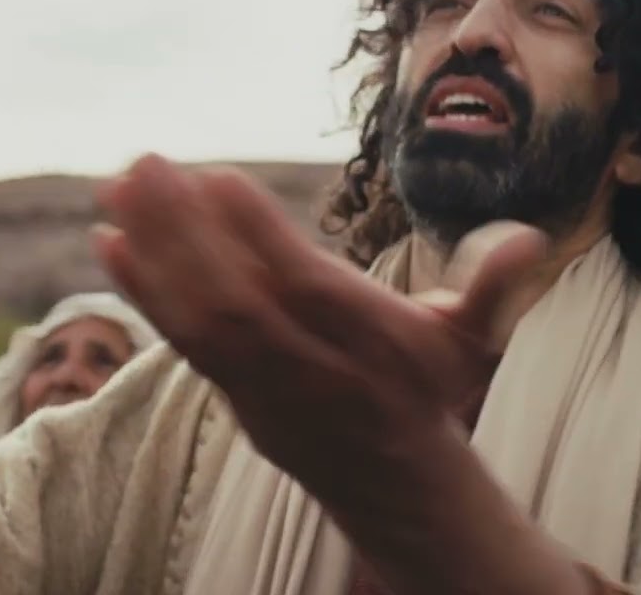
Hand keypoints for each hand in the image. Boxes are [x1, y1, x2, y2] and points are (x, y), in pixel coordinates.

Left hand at [93, 154, 546, 496]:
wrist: (392, 480)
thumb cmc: (426, 390)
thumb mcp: (470, 341)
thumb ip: (493, 287)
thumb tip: (530, 237)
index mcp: (368, 342)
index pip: (306, 287)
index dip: (259, 237)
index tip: (215, 176)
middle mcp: (309, 367)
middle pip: (236, 301)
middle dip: (184, 233)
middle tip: (144, 160)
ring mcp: (263, 385)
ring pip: (200, 320)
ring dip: (153, 251)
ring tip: (116, 186)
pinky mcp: (232, 391)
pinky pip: (182, 343)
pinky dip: (145, 292)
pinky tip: (111, 241)